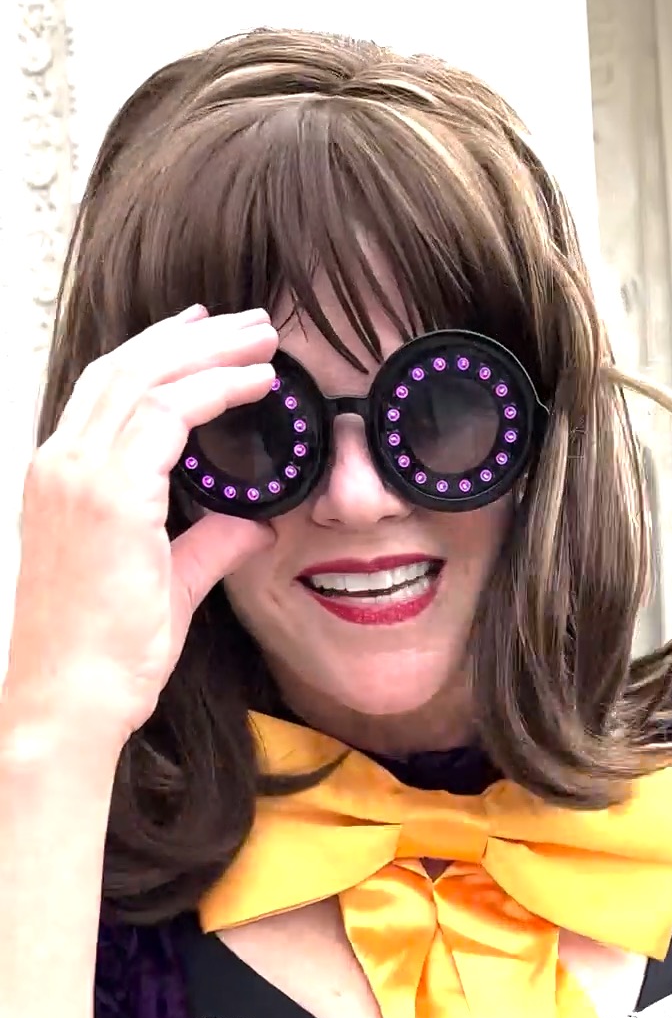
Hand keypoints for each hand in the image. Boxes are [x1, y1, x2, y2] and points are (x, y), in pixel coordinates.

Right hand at [7, 305, 279, 742]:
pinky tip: (256, 383)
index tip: (206, 335)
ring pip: (147, 378)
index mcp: (63, 479)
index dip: (159, 355)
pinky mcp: (109, 495)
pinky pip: (168, 414)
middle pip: (127, 368)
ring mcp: (79, 475)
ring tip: (264, 338)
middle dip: (192, 337)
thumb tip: (254, 523)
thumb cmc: (106, 655)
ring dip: (211, 351)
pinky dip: (215, 389)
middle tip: (249, 321)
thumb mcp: (168, 586)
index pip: (109, 392)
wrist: (72, 696)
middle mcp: (62, 466)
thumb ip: (208, 546)